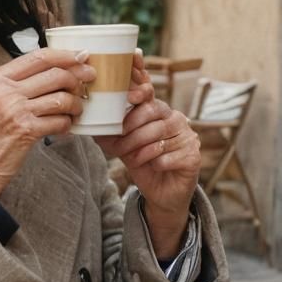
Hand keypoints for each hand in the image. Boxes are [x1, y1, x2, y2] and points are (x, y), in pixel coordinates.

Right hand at [0, 48, 95, 196]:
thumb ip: (13, 82)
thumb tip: (50, 70)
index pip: (38, 57)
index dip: (65, 55)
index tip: (81, 57)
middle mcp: (4, 91)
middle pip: (55, 74)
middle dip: (78, 78)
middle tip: (87, 83)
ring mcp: (16, 111)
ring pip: (61, 98)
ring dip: (76, 104)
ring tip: (76, 109)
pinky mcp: (27, 131)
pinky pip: (60, 121)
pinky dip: (68, 123)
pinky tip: (66, 126)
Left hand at [95, 53, 200, 256]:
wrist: (163, 193)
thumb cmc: (144, 164)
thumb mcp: (124, 147)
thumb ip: (110, 134)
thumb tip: (88, 124)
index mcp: (159, 112)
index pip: (150, 93)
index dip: (140, 88)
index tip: (129, 95)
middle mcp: (176, 119)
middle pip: (152, 113)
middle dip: (130, 130)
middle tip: (118, 147)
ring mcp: (187, 136)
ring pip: (159, 135)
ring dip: (140, 149)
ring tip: (132, 158)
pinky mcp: (193, 156)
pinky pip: (168, 155)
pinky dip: (155, 162)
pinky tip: (153, 167)